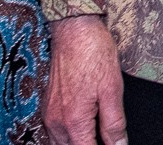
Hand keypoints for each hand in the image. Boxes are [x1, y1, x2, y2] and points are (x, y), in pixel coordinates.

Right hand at [45, 15, 127, 144]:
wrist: (74, 29)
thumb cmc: (93, 53)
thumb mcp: (112, 90)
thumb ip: (114, 124)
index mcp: (74, 122)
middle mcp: (56, 122)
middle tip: (108, 139)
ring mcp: (49, 113)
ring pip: (60, 143)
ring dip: (78, 142)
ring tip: (97, 135)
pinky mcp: (48, 104)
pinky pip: (55, 131)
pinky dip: (69, 135)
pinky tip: (83, 126)